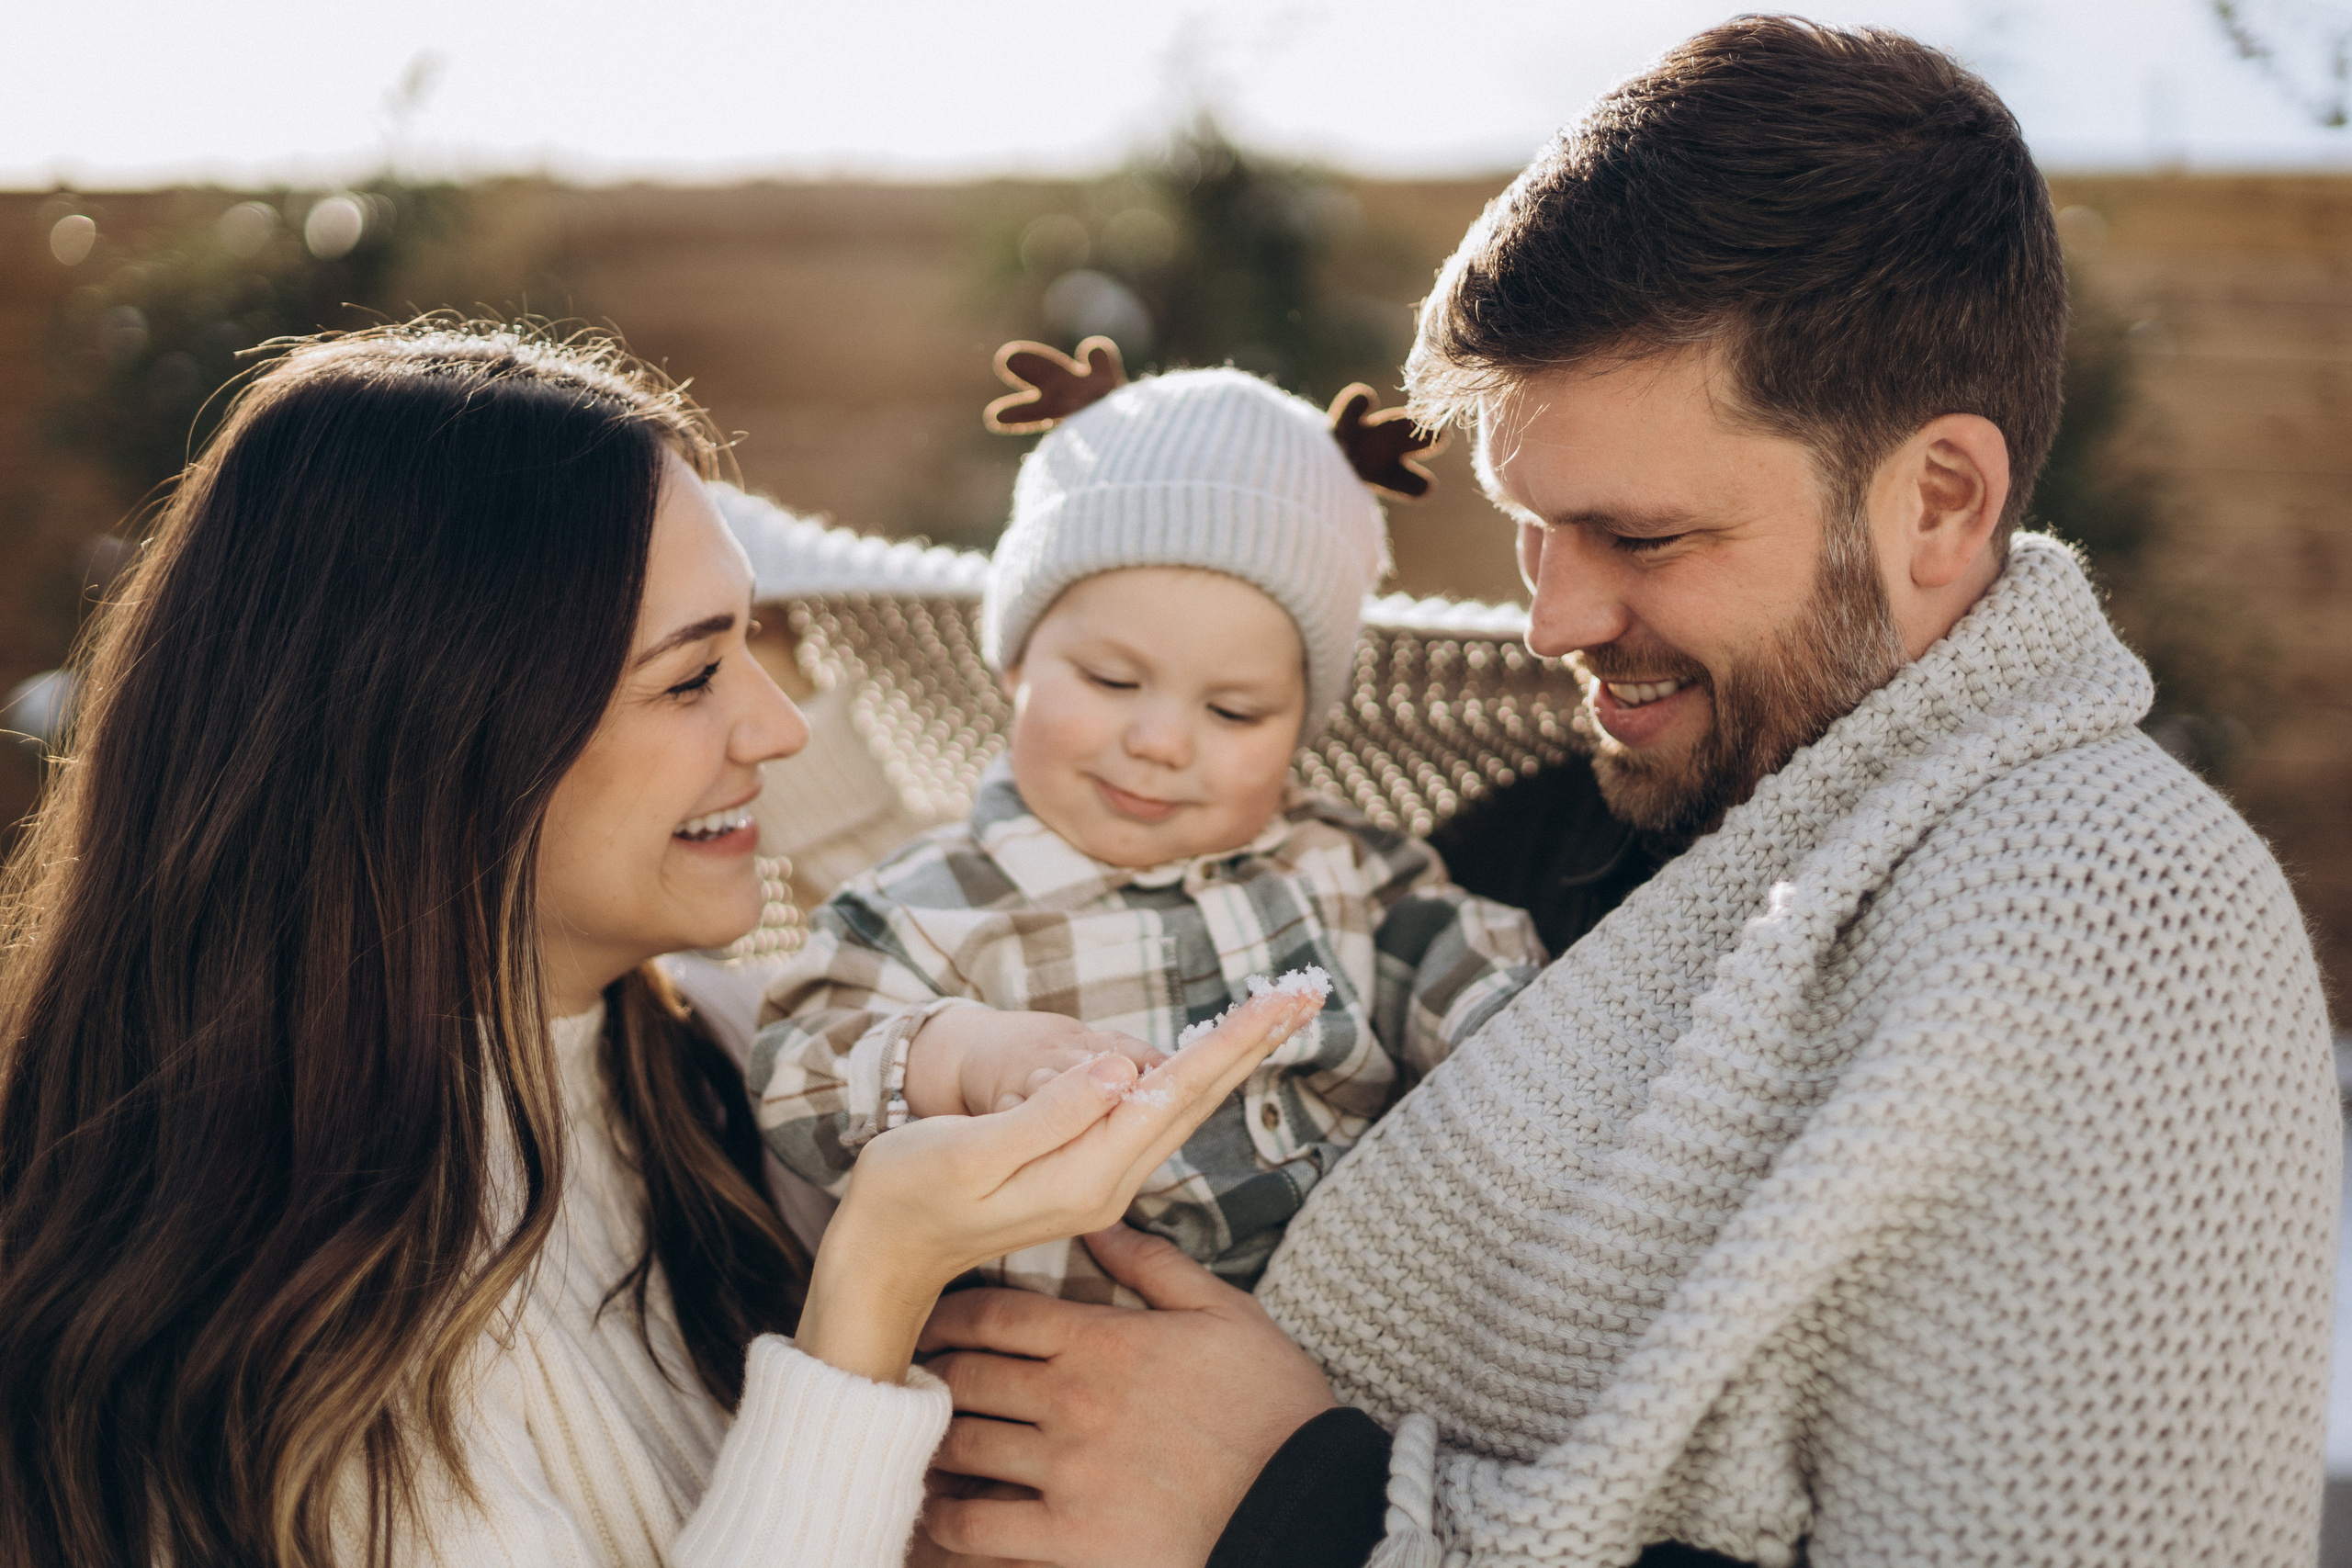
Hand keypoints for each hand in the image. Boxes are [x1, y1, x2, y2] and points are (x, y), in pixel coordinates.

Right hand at [793, 987, 1322, 1386]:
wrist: (882, 1254)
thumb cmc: (908, 1193)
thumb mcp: (969, 1152)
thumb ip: (1047, 1115)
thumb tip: (1121, 1071)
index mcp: (1087, 1174)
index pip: (1174, 1093)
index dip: (1232, 1041)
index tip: (1282, 1000)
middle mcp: (1109, 1183)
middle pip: (1195, 1098)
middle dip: (1253, 1042)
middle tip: (1308, 991)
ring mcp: (1101, 1182)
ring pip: (1181, 1106)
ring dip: (1232, 1056)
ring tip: (1278, 1012)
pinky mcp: (1085, 1172)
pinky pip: (1153, 1115)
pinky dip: (1192, 1075)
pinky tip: (1212, 1057)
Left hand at [916, 1223, 1339, 1567]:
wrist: (1302, 1504)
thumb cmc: (1273, 1408)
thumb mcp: (1226, 1315)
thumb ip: (1155, 1266)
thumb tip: (1100, 1225)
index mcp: (1104, 1341)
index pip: (995, 1316)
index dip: (948, 1316)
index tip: (929, 1322)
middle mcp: (1072, 1400)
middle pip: (967, 1375)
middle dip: (930, 1373)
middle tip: (910, 1377)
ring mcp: (1066, 1472)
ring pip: (962, 1446)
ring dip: (931, 1442)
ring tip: (915, 1440)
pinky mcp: (1069, 1539)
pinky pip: (977, 1527)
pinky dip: (944, 1520)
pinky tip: (935, 1513)